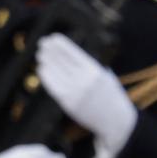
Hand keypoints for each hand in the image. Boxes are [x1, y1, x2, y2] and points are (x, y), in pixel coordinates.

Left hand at [36, 33, 136, 157]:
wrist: (115, 120)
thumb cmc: (112, 95)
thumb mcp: (107, 77)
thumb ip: (92, 67)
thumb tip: (74, 55)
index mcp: (96, 71)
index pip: (74, 54)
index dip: (62, 45)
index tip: (53, 37)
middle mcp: (85, 81)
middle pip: (63, 61)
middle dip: (51, 51)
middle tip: (42, 42)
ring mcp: (75, 92)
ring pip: (56, 73)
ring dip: (46, 61)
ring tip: (40, 54)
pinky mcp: (68, 103)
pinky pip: (53, 87)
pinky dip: (46, 76)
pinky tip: (42, 69)